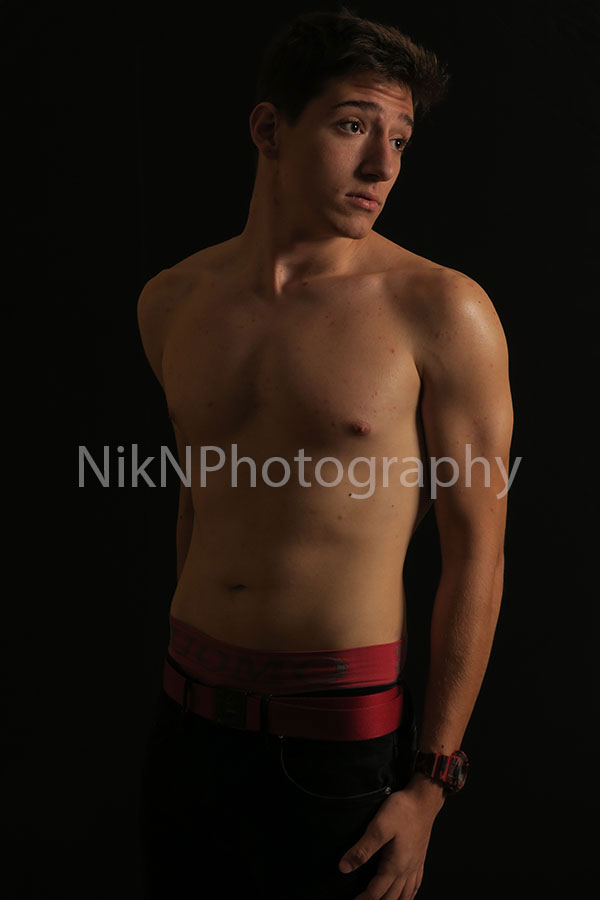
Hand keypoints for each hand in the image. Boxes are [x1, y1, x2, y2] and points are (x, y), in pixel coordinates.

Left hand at [338, 775, 444, 899]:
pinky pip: (416, 884)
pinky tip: (406, 895)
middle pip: (392, 897)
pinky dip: (409, 895)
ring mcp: (415, 864)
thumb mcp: (379, 827)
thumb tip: (344, 868)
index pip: (376, 892)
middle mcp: (406, 869)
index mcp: (395, 866)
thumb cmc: (403, 810)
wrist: (425, 799)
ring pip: (406, 895)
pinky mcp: (420, 857)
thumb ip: (362, 849)